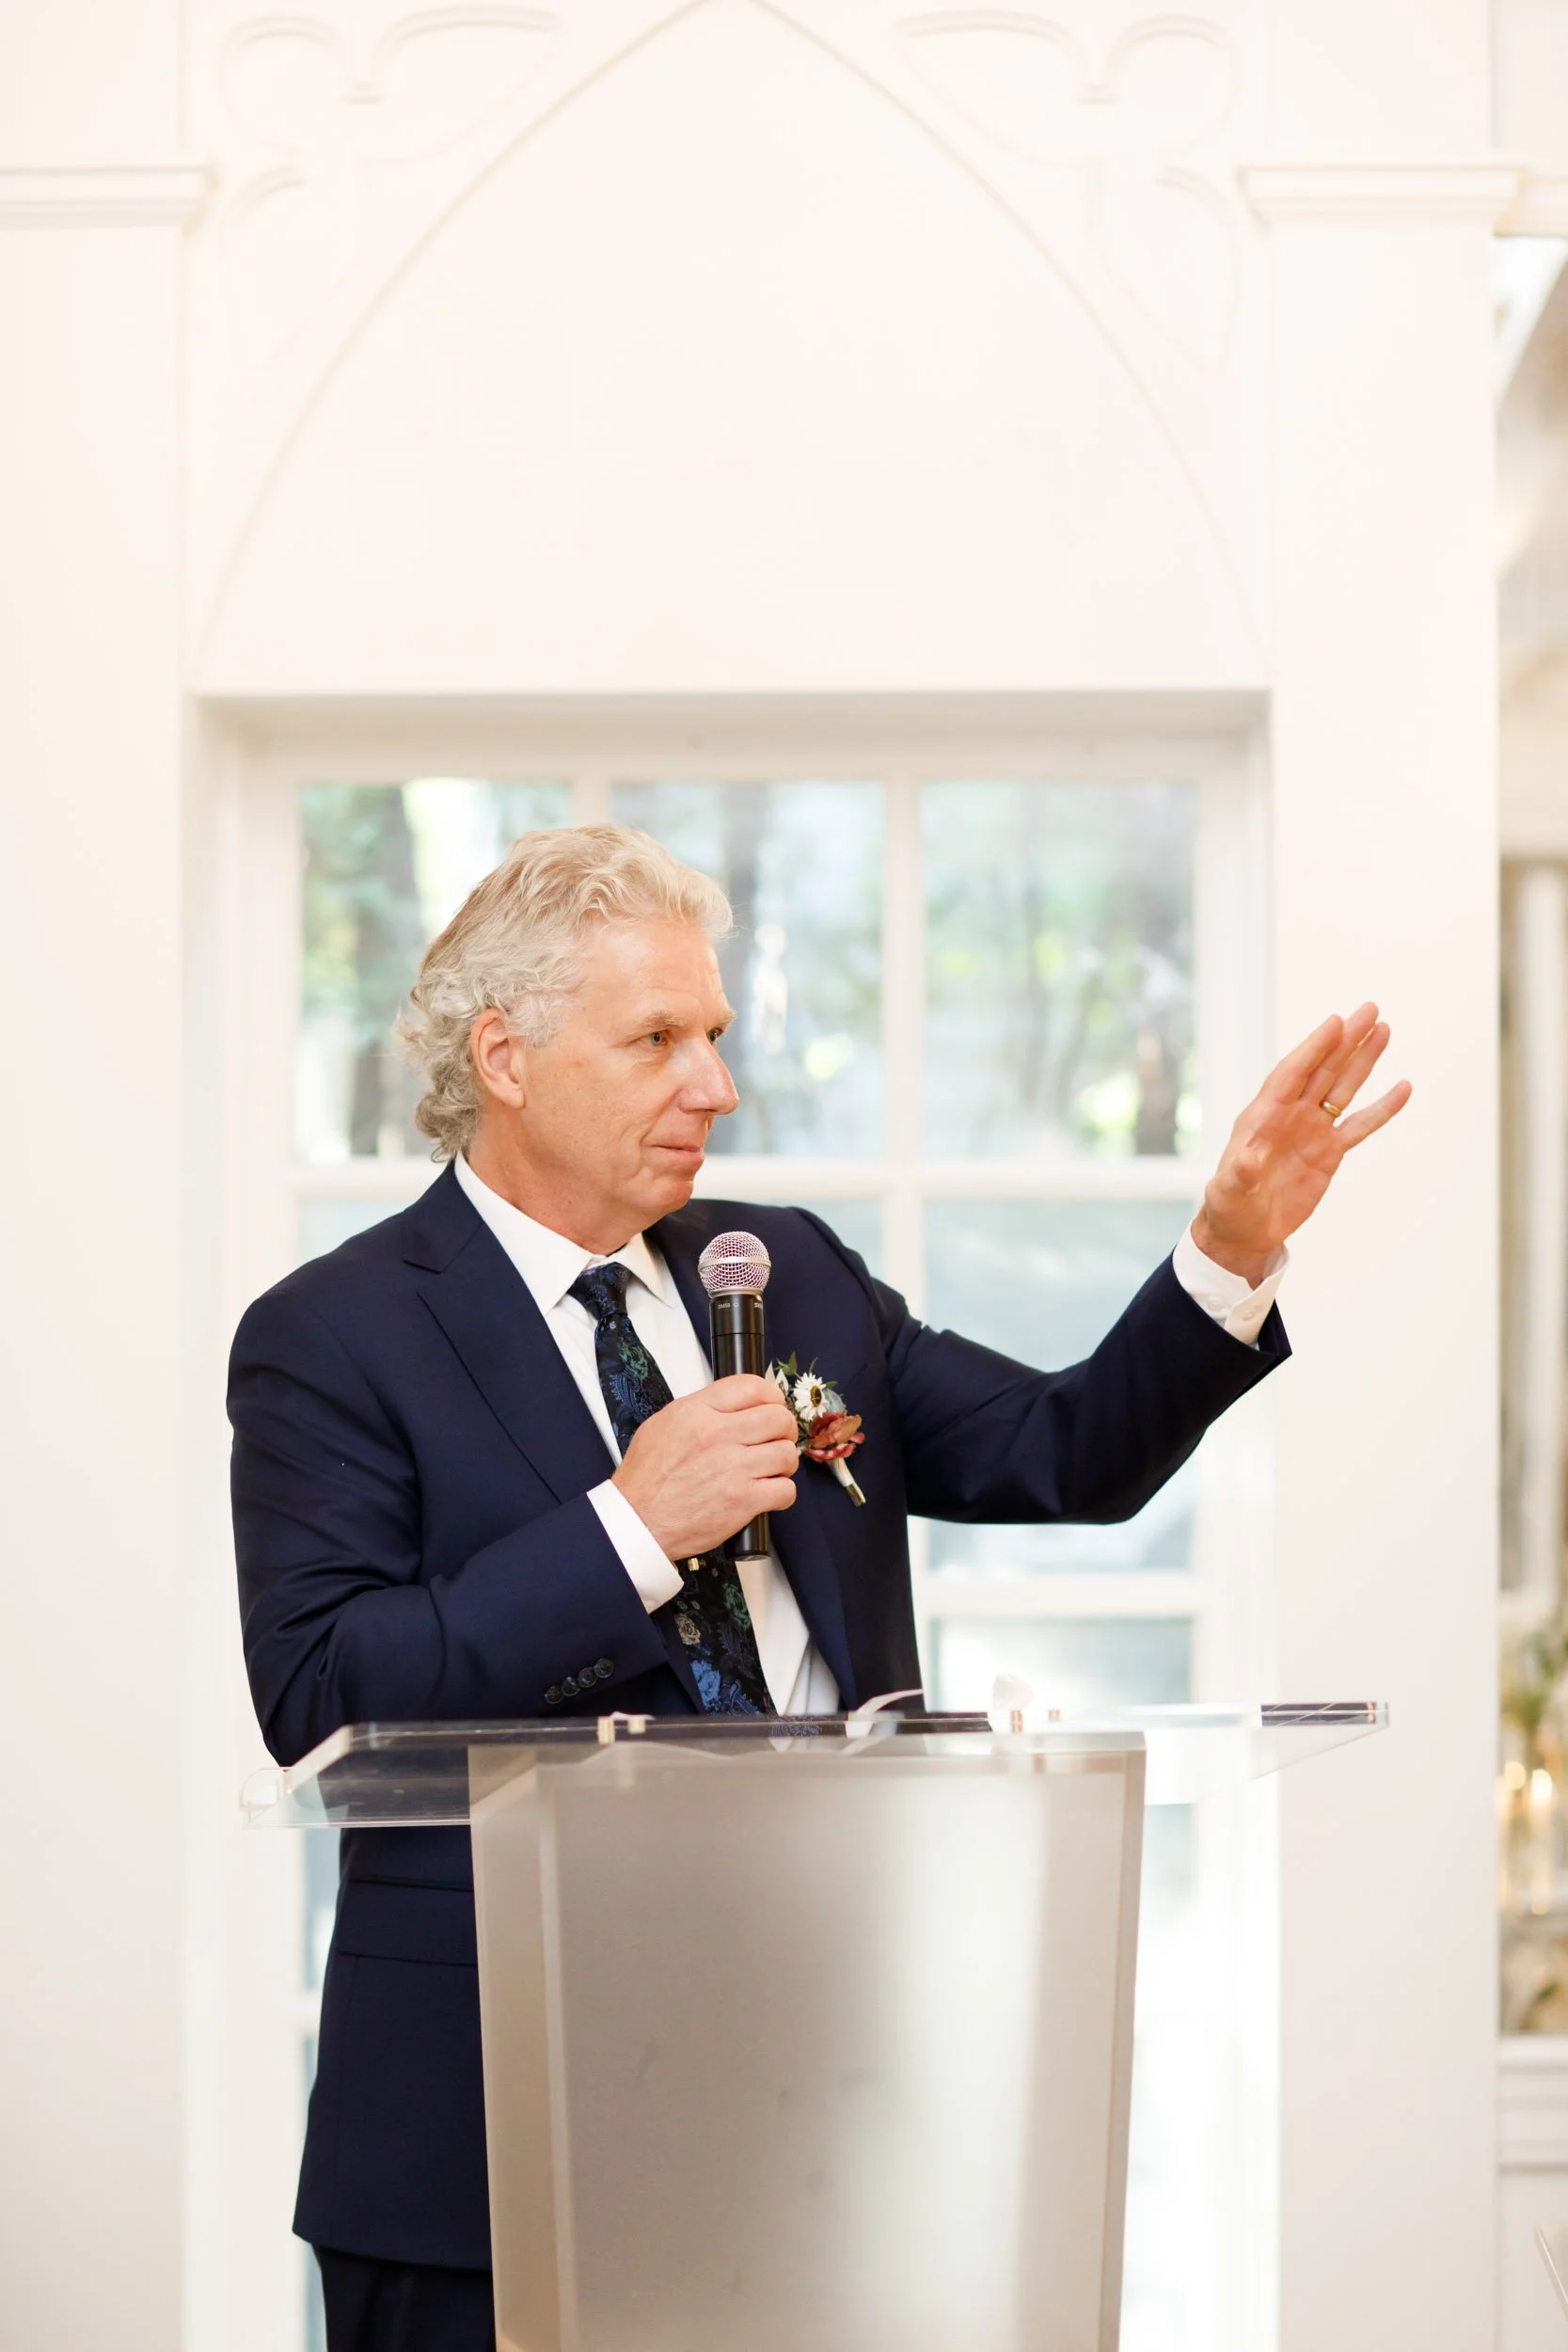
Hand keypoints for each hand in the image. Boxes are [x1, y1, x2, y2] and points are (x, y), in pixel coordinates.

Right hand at [612, 1375, 798, 1558]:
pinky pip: (786, 1489)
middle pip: (777, 1418)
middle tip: (776, 1439)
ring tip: (772, 1469)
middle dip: (784, 1429)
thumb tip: (730, 1405)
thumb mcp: (663, 1425)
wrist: (638, 1521)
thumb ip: (700, 1410)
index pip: (751, 1387)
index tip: (773, 1406)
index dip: (771, 1396)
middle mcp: (717, 1435)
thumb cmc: (645, 1479)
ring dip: (784, 1462)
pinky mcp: (743, 1501)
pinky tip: (769, 1493)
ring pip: (786, 1453)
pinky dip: (783, 1493)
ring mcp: (733, 1468)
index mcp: (697, 1412)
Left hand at [1191, 1004, 1411, 1285]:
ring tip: (1384, 1030)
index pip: (1292, 1073)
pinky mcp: (1330, 1152)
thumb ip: (1239, 1173)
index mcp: (1263, 1116)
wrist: (1245, 1229)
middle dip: (1345, 1040)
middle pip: (1323, 1069)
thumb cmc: (1229, 1206)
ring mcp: (1312, 1130)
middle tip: (1370, 1009)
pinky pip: (1360, 1125)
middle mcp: (1290, 1115)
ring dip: (1364, 1061)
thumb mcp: (1228, 1190)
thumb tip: (1247, 1158)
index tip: (1335, 1022)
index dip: (1313, 1048)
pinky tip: (1402, 1088)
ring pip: (1343, 1087)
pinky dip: (1381, 1109)